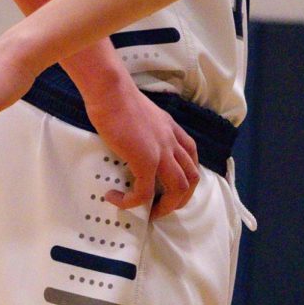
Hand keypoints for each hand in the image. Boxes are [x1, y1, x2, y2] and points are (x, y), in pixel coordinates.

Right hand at [82, 81, 200, 218]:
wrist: (112, 92)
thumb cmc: (119, 99)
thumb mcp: (143, 115)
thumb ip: (146, 131)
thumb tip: (134, 145)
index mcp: (171, 130)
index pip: (192, 156)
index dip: (185, 176)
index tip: (169, 187)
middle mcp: (171, 141)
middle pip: (192, 177)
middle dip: (180, 199)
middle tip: (160, 208)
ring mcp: (161, 151)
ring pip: (178, 188)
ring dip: (165, 207)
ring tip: (147, 212)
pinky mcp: (144, 160)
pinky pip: (144, 193)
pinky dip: (131, 202)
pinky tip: (115, 198)